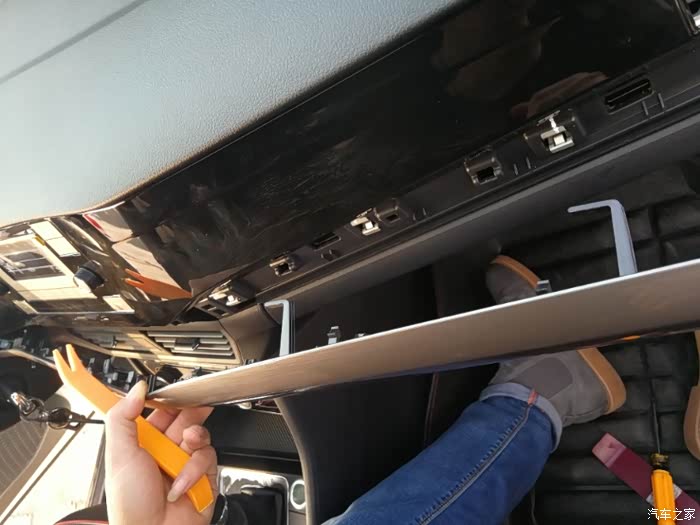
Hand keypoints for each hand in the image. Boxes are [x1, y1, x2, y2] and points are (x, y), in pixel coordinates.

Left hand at [104, 381, 216, 524]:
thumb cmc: (130, 506)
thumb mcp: (118, 456)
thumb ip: (123, 418)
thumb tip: (136, 389)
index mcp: (144, 443)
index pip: (160, 410)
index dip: (168, 400)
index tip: (173, 392)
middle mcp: (166, 451)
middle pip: (186, 417)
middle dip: (189, 415)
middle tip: (185, 414)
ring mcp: (186, 462)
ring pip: (200, 434)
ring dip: (192, 442)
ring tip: (182, 452)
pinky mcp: (205, 475)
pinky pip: (209, 456)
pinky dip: (195, 470)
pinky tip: (181, 483)